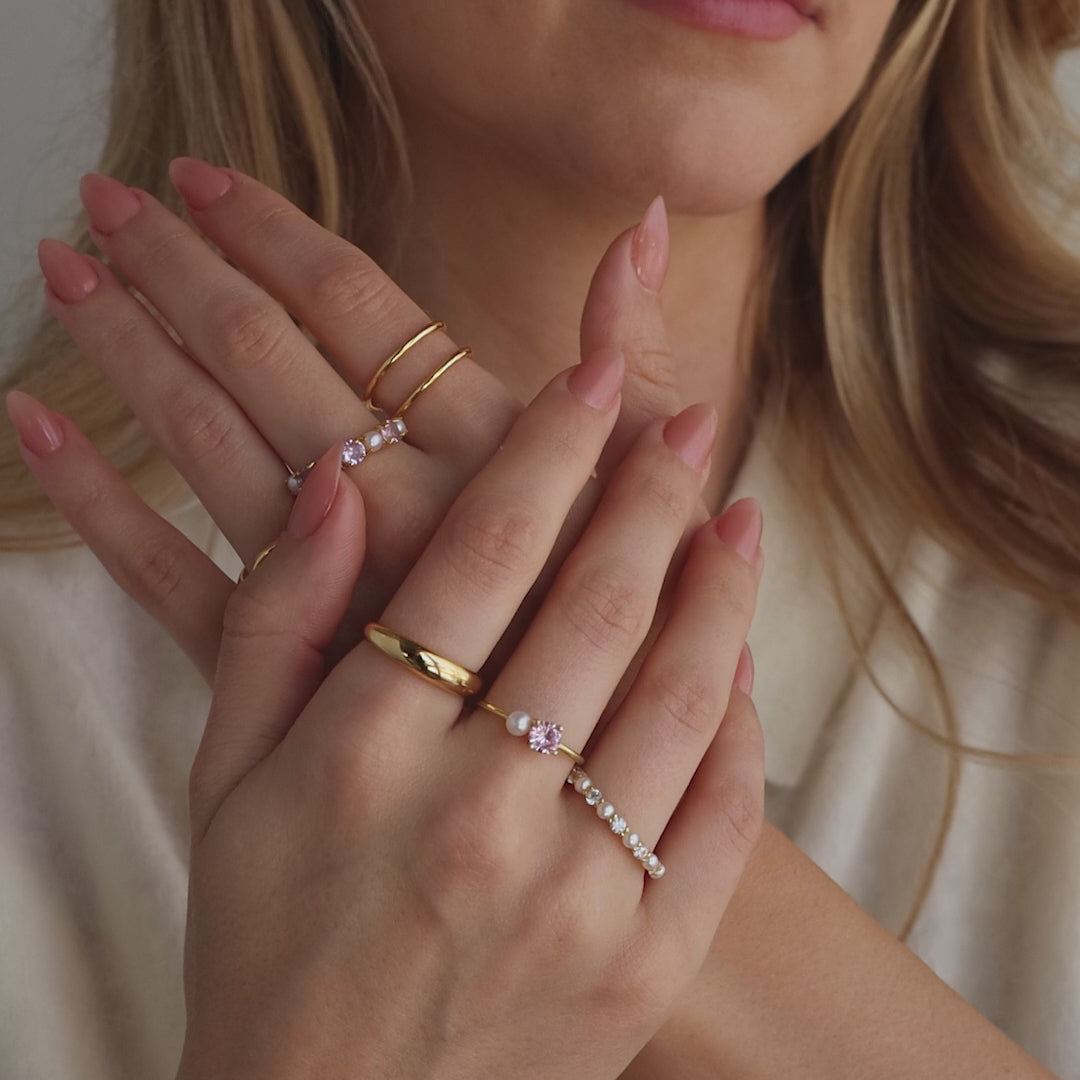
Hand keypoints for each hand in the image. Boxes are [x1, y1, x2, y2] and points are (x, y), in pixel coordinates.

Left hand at [13, 159, 729, 689]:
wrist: (580, 788)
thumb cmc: (629, 621)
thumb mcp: (650, 478)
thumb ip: (636, 351)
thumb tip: (650, 218)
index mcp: (483, 449)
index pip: (360, 309)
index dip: (276, 236)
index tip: (203, 179)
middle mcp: (401, 506)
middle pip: (265, 359)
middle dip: (183, 270)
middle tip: (108, 196)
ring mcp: (336, 591)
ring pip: (210, 448)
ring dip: (132, 352)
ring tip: (66, 269)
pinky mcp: (287, 670)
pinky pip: (171, 582)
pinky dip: (99, 506)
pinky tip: (34, 429)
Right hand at [173, 337, 763, 1078]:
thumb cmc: (265, 938)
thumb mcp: (225, 776)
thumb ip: (275, 618)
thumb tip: (338, 481)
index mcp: (365, 755)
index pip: (480, 557)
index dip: (547, 450)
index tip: (591, 377)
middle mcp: (478, 815)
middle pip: (594, 606)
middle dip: (648, 493)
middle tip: (686, 418)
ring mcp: (576, 894)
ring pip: (679, 696)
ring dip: (718, 588)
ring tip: (738, 513)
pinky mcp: (644, 961)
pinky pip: (723, 817)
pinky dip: (742, 724)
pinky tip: (741, 659)